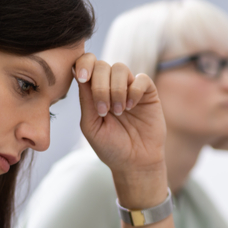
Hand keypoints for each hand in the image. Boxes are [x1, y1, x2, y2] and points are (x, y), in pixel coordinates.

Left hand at [75, 53, 167, 207]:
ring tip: (119, 112)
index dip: (83, 64)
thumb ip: (86, 100)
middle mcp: (111, 86)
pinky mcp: (148, 93)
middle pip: (102, 65)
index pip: (86, 64)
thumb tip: (79, 73)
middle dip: (100, 87)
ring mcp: (130, 88)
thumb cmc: (110, 147)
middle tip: (104, 111)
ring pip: (120, 68)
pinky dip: (134, 91)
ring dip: (117, 90)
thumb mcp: (91, 126)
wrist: (135, 162)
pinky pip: (141, 79)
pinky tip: (132, 107)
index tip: (83, 78)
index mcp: (93, 92)